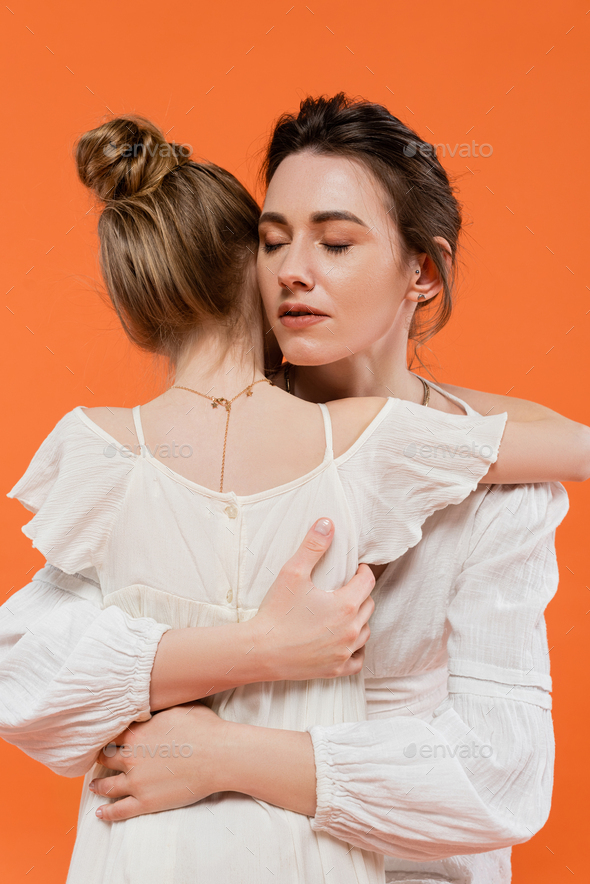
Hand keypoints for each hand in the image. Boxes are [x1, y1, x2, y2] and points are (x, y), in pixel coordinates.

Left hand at [90, 704, 225, 821]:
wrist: (218, 756)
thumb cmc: (203, 728)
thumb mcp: (178, 709)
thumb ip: (158, 712)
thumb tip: (152, 707)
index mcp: (137, 734)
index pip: (112, 735)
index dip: (107, 736)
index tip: (105, 738)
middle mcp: (131, 758)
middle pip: (106, 759)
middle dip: (101, 759)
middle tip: (98, 760)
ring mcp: (136, 782)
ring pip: (108, 786)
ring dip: (98, 786)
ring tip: (93, 787)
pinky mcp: (146, 802)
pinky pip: (120, 810)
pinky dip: (108, 813)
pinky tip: (100, 813)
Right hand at [251, 518, 375, 681]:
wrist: (260, 651)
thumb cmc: (276, 611)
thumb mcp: (293, 572)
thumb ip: (313, 546)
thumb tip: (327, 523)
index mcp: (346, 605)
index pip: (368, 582)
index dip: (363, 571)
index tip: (356, 569)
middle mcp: (351, 630)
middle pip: (369, 606)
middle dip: (361, 594)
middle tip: (346, 588)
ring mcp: (344, 652)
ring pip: (366, 632)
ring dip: (360, 620)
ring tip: (345, 612)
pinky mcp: (335, 669)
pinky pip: (358, 660)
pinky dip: (357, 650)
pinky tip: (347, 641)